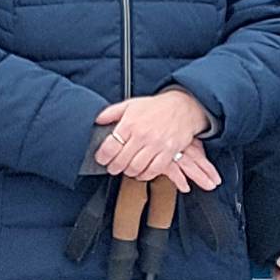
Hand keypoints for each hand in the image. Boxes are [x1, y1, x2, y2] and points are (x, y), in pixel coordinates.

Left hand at [91, 87, 218, 190]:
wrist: (183, 107)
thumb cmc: (156, 107)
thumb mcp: (131, 104)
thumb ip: (111, 113)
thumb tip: (97, 120)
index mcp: (130, 123)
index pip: (110, 146)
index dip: (102, 157)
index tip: (101, 159)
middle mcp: (142, 135)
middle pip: (121, 161)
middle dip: (113, 167)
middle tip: (112, 167)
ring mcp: (156, 144)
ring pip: (136, 168)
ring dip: (128, 172)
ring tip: (126, 169)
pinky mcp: (168, 152)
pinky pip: (153, 170)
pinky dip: (144, 175)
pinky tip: (141, 172)